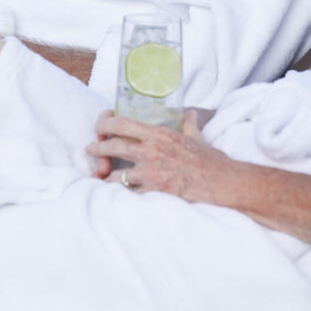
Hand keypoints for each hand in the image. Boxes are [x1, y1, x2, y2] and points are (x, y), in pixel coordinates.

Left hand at [85, 110, 236, 205]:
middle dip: (97, 147)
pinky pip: (128, 194)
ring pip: (116, 174)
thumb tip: (190, 114)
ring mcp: (151, 173)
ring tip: (99, 176)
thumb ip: (189, 125)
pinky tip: (113, 195)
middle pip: (113, 146)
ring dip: (105, 175)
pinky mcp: (154, 192)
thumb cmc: (210, 161)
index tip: (100, 125)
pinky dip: (120, 195)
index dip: (106, 123)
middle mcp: (151, 151)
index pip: (124, 123)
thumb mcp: (197, 138)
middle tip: (90, 149)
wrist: (221, 183)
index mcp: (159, 135)